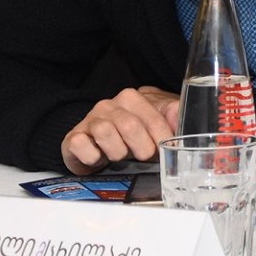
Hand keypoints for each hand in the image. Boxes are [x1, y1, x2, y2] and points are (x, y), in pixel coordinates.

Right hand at [61, 86, 178, 173]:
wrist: (94, 144)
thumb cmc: (129, 135)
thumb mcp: (153, 124)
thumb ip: (170, 118)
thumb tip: (182, 119)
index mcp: (133, 98)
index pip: (155, 117)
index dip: (163, 138)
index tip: (167, 150)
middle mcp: (110, 105)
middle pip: (131, 126)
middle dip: (142, 148)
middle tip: (144, 156)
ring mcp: (90, 119)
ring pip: (106, 134)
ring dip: (117, 152)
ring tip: (120, 156)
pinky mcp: (73, 137)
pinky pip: (81, 146)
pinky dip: (92, 157)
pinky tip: (98, 158)